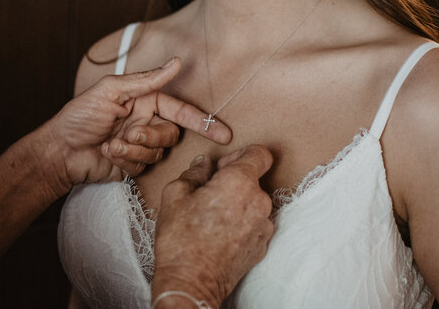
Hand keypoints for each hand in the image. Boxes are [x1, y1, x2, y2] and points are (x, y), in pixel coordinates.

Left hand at [36, 58, 232, 189]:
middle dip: (150, 136)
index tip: (223, 133)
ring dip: (133, 149)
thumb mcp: (110, 91)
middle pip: (170, 133)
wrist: (60, 151)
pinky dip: (126, 161)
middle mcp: (145, 121)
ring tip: (110, 144)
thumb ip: (146, 80)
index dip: (201, 121)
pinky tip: (108, 154)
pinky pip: (144, 166)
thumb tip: (175, 63)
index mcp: (144, 100)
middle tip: (127, 134)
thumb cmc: (79, 116)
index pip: (179, 109)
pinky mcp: (133, 164)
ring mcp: (140, 145)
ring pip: (158, 152)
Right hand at [150, 145, 274, 308]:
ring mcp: (263, 227)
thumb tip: (204, 164)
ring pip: (253, 202)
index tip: (222, 167)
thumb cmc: (181, 239)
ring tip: (211, 217)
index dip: (240, 155)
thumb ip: (194, 171)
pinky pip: (254, 224)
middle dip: (233, 181)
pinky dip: (241, 223)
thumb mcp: (175, 194)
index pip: (260, 154)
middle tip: (207, 194)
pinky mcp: (262, 246)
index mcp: (240, 182)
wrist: (190, 284)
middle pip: (254, 179)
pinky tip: (218, 234)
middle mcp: (259, 202)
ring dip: (237, 203)